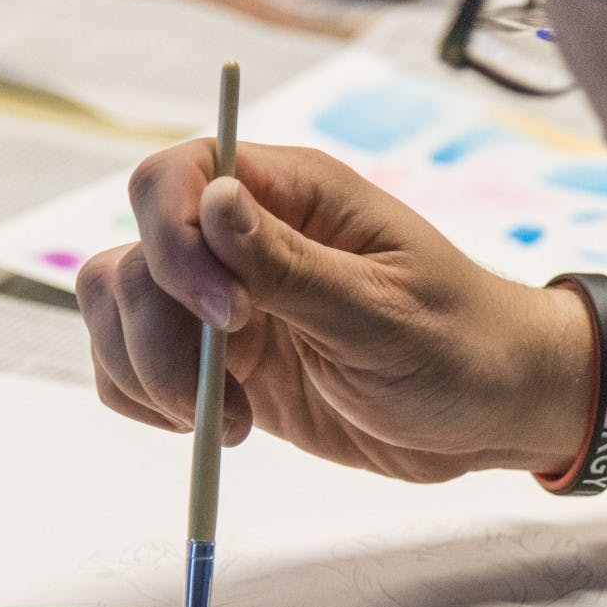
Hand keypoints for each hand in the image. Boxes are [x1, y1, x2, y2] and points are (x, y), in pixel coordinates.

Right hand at [77, 140, 592, 482]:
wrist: (485, 414)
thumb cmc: (458, 347)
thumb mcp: (382, 311)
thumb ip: (290, 264)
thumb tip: (209, 199)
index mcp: (293, 198)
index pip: (175, 178)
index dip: (171, 240)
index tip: (229, 316)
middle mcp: (245, 244)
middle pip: (134, 257)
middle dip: (157, 333)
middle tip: (221, 394)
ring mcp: (228, 306)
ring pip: (122, 312)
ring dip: (147, 374)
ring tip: (228, 421)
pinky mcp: (224, 365)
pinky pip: (136, 368)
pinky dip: (147, 400)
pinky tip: (216, 428)